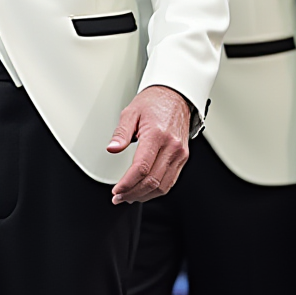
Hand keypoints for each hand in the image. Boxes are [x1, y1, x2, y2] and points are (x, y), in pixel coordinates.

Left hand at [108, 85, 191, 203]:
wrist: (175, 96)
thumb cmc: (154, 103)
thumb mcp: (131, 112)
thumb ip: (121, 133)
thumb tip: (112, 149)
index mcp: (157, 135)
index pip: (141, 168)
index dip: (127, 183)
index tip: (116, 190)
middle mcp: (172, 146)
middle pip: (152, 181)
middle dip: (133, 193)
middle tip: (118, 197)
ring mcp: (180, 153)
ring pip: (163, 185)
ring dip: (144, 195)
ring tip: (129, 197)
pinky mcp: (183, 157)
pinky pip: (170, 181)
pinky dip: (156, 190)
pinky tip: (144, 192)